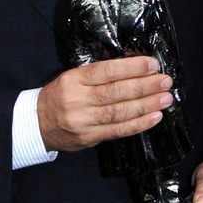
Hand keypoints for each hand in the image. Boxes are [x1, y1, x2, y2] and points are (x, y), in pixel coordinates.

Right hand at [37, 56, 171, 151]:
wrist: (36, 123)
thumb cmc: (62, 95)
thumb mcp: (74, 77)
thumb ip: (100, 74)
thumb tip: (138, 69)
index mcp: (74, 79)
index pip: (107, 71)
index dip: (132, 67)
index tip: (153, 64)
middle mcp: (77, 99)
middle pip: (116, 92)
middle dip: (145, 86)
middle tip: (166, 81)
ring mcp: (82, 121)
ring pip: (119, 112)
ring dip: (147, 105)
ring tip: (166, 99)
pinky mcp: (88, 137)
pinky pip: (118, 131)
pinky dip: (139, 124)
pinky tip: (155, 117)